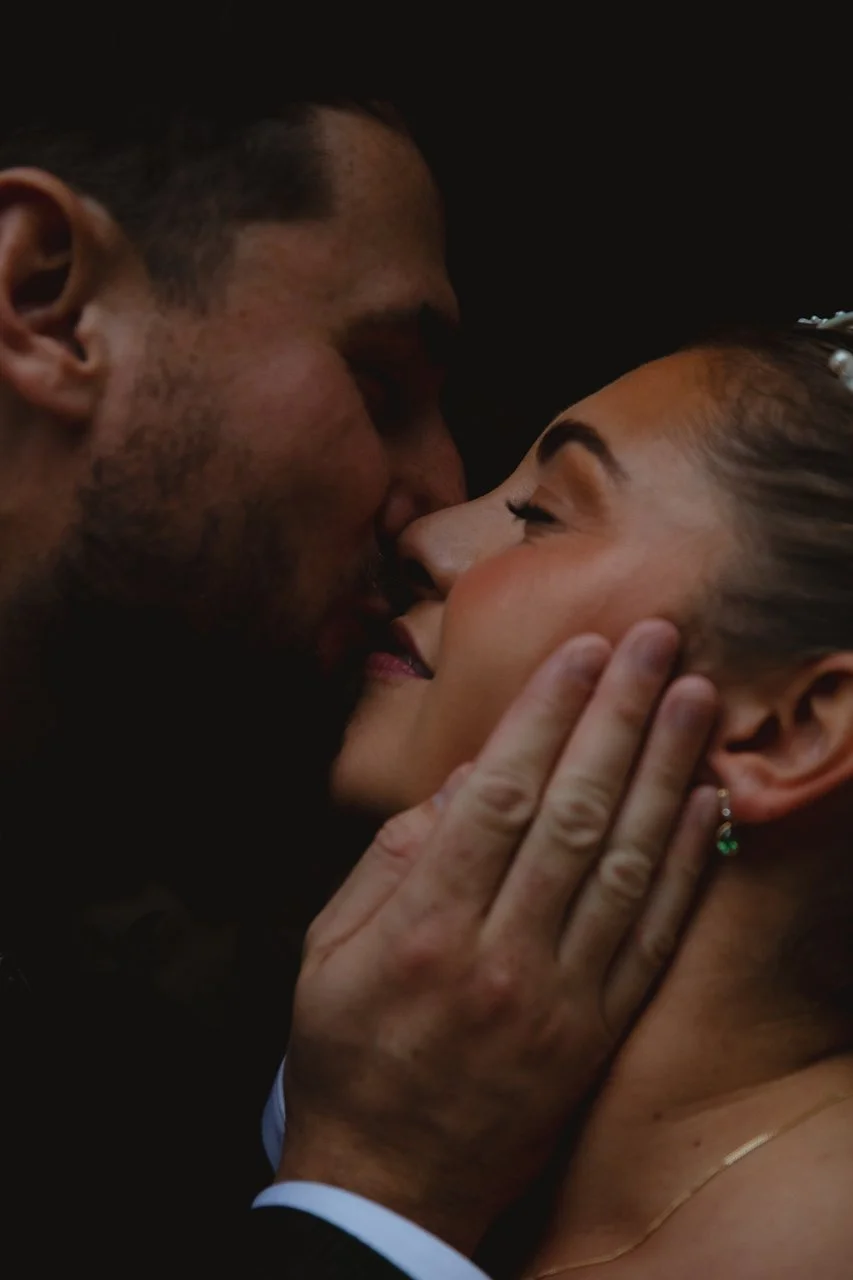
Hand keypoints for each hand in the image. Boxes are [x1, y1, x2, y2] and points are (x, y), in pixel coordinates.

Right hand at [278, 620, 718, 1253]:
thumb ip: (389, 859)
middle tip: (653, 641)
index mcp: (424, 924)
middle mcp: (500, 952)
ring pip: (625, 861)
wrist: (390, 1183)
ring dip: (665, 770)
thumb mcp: (323, 951)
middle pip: (574, 810)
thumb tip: (461, 782)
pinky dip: (684, 866)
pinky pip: (651, 937)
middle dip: (617, 715)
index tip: (580, 651)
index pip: (499, 793)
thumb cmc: (346, 1052)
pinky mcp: (597, 1031)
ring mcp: (559, 996)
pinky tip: (705, 802)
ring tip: (693, 697)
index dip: (545, 714)